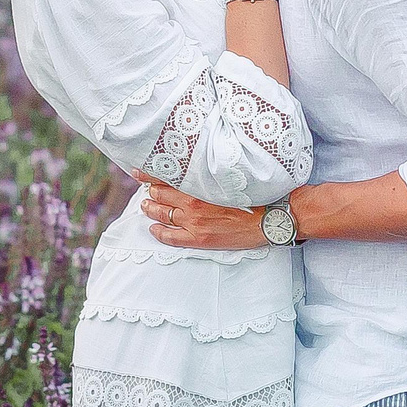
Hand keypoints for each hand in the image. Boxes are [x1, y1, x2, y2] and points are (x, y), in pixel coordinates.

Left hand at [136, 175, 268, 248]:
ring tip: (145, 206)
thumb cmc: (253, 198)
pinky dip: (158, 232)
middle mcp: (192, 202)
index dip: (150, 174)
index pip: (167, 176)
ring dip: (151, 209)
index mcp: (200, 184)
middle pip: (161, 194)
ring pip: (162, 213)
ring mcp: (193, 221)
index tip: (139, 171)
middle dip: (151, 191)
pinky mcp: (198, 238)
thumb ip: (208, 174)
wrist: (267, 220)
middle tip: (146, 189)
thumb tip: (194, 168)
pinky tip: (153, 229)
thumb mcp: (229, 178)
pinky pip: (170, 236)